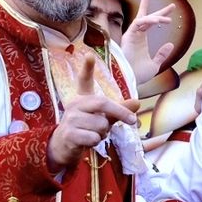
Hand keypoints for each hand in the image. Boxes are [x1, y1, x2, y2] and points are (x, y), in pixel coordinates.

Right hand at [47, 55, 137, 172]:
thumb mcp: (104, 117)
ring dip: (104, 133)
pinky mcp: (69, 134)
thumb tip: (137, 102)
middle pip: (103, 103)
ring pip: (101, 124)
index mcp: (83, 98)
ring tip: (94, 133)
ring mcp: (70, 119)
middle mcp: (75, 104)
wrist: (64, 146)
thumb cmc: (87, 128)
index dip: (87, 68)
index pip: (84, 80)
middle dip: (120, 112)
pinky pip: (94, 137)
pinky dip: (96, 142)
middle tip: (132, 120)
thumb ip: (119, 110)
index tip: (89, 55)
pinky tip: (88, 141)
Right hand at [121, 0, 176, 83]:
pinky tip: (157, 21)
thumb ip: (162, 54)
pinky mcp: (128, 36)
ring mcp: (131, 35)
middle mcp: (136, 35)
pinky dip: (147, 20)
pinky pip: (137, 23)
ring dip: (156, 17)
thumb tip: (170, 44)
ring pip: (143, 19)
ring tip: (168, 20)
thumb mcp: (154, 65)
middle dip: (160, 12)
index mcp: (141, 40)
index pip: (149, 23)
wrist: (130, 80)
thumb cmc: (139, 75)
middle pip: (148, 18)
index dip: (159, 16)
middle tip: (173, 6)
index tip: (170, 10)